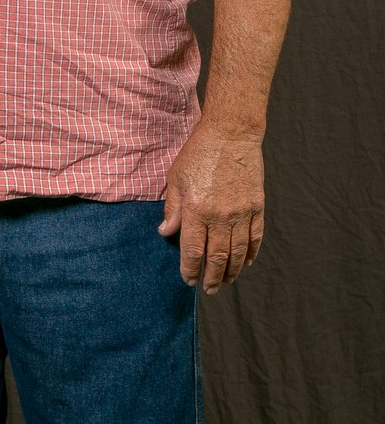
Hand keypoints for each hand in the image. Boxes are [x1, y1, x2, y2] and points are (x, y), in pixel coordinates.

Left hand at [158, 120, 264, 293]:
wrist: (231, 133)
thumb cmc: (199, 152)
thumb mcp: (176, 177)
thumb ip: (172, 208)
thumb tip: (166, 233)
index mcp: (196, 209)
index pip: (192, 250)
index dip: (190, 269)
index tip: (188, 279)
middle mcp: (219, 215)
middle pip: (216, 257)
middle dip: (211, 277)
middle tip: (209, 289)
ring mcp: (241, 212)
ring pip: (237, 252)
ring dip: (231, 271)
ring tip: (226, 281)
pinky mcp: (256, 206)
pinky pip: (255, 237)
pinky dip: (250, 253)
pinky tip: (245, 262)